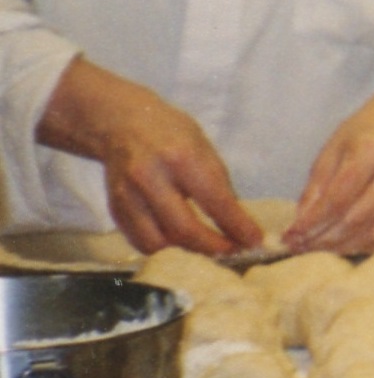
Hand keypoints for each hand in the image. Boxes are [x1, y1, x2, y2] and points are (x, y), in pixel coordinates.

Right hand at [39, 59, 259, 256]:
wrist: (122, 124)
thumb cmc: (171, 133)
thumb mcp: (203, 148)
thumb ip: (217, 184)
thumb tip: (237, 223)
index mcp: (180, 157)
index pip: (214, 200)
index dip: (237, 226)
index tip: (255, 241)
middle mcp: (150, 178)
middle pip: (184, 229)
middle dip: (214, 247)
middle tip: (234, 252)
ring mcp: (128, 197)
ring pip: (159, 243)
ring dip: (187, 252)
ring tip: (206, 248)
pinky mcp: (115, 210)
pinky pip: (141, 242)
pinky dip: (163, 248)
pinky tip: (179, 243)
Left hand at [290, 65, 373, 252]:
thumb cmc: (366, 130)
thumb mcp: (334, 147)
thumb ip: (317, 184)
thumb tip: (300, 221)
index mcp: (371, 151)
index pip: (338, 198)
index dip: (312, 222)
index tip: (291, 236)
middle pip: (356, 218)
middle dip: (323, 239)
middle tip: (300, 246)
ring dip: (343, 247)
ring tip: (318, 248)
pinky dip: (367, 246)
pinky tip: (346, 245)